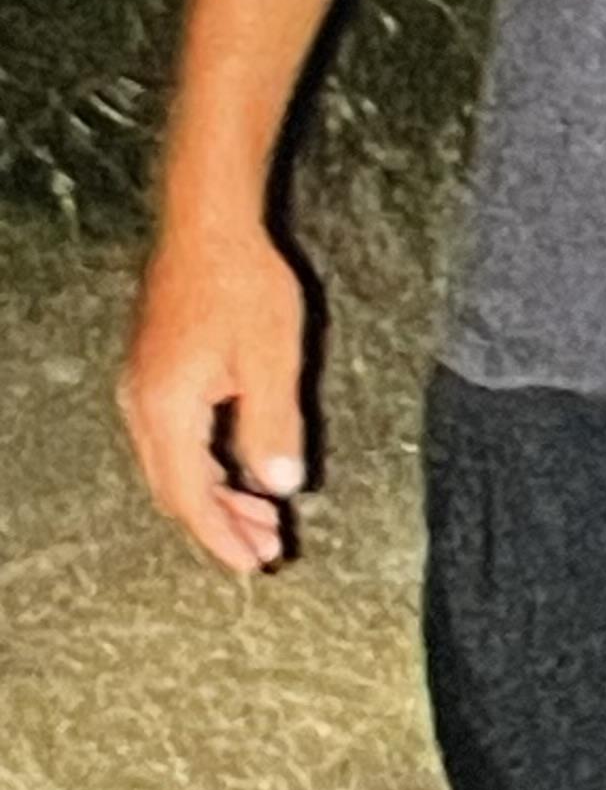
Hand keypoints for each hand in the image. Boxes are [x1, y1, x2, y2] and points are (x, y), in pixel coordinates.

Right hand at [118, 222, 311, 573]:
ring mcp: (142, 389)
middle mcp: (142, 405)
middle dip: (220, 524)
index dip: (221, 536)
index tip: (253, 564)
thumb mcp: (271, 358)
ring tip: (263, 518)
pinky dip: (205, 464)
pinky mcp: (153, 374)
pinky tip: (238, 470)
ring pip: (171, 465)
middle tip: (267, 548)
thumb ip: (273, 426)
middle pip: (174, 489)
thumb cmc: (242, 284)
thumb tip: (279, 487)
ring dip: (215, 496)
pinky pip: (172, 440)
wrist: (207, 226)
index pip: (188, 496)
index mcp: (166, 409)